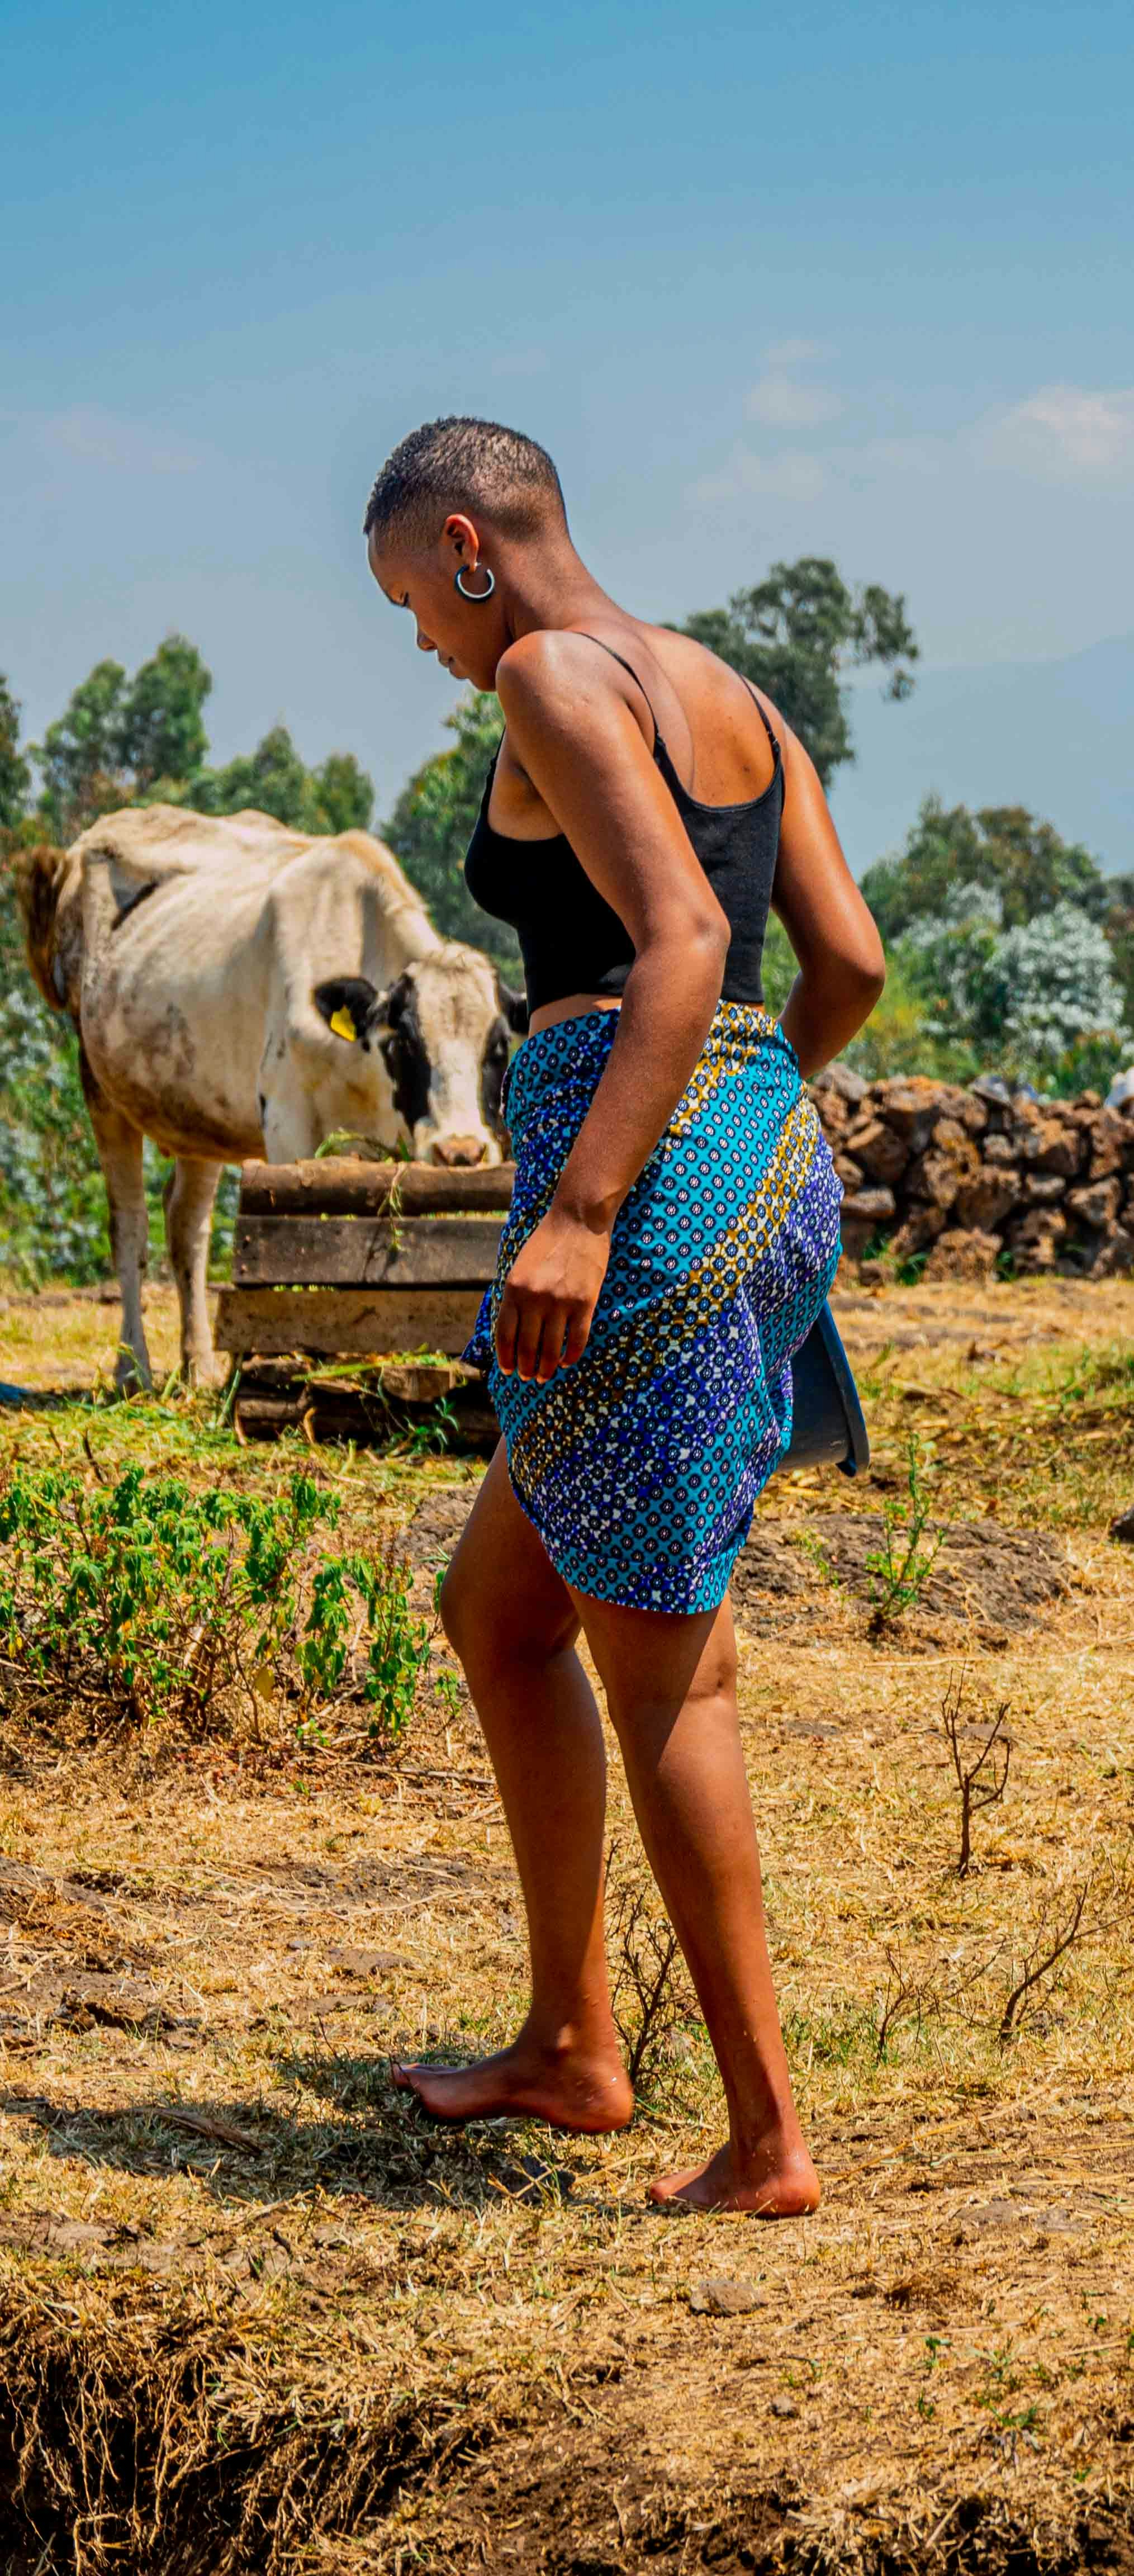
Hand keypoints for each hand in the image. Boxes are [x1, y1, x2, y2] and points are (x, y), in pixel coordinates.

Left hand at [495, 1204, 610, 1382]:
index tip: (508, 1370)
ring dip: (547, 1368)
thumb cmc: (547, 1242)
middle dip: (526, 1368)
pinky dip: (570, 1356)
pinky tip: (566, 1363)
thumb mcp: (519, 1266)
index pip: (505, 1335)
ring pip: (551, 1349)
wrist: (578, 1221)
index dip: (505, 1357)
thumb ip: (514, 1296)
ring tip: (545, 1376)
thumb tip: (511, 1329)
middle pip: (527, 1347)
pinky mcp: (585, 1303)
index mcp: (514, 1289)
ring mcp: (561, 1302)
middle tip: (528, 1377)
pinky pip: (577, 1339)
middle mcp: (535, 1299)